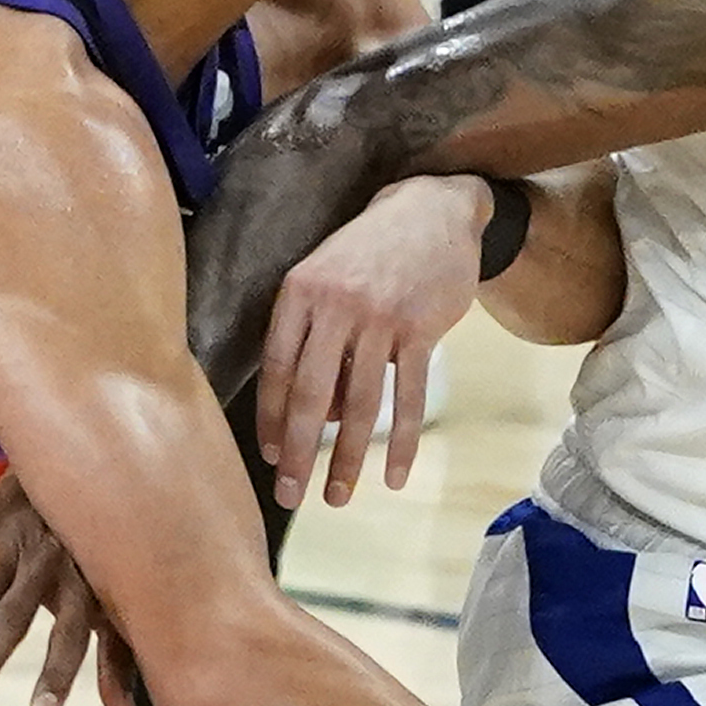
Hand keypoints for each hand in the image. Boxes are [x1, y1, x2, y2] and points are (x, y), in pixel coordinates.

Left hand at [256, 175, 486, 508]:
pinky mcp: (420, 328)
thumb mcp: (327, 279)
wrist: (433, 209)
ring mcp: (380, 317)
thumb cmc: (372, 252)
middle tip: (290, 496)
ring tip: (337, 496)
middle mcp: (335, 305)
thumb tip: (325, 418)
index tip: (272, 458)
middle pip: (312, 394)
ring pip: (360, 403)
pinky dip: (401, 442)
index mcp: (300, 292)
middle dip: (299, 453)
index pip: (277, 368)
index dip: (272, 419)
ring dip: (348, 458)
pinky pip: (408, 396)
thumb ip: (316, 341)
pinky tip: (394, 475)